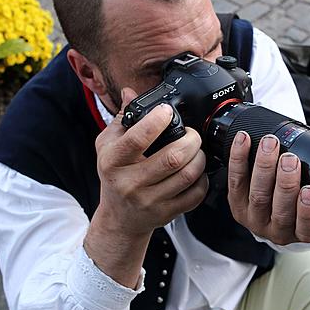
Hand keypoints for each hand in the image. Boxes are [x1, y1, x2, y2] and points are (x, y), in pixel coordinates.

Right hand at [92, 88, 208, 235]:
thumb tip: (130, 92)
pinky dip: (202, 180)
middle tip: (192, 134)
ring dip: (199, 158)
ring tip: (196, 150)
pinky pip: (194, 195)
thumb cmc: (115, 176)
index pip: (137, 139)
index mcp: (113, 161)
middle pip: (172, 158)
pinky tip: (197, 172)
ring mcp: (149, 200)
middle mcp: (130, 182)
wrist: (120, 218)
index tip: (166, 111)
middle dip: (190, 139)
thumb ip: (121, 118)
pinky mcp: (166, 213)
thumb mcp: (107, 145)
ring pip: (187, 175)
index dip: (157, 121)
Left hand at [227, 131, 309, 245]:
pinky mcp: (236, 204)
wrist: (277, 205)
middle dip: (285, 183)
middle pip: (279, 209)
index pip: (307, 228)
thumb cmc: (306, 200)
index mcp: (303, 232)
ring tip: (271, 144)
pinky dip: (239, 159)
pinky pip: (235, 181)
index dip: (308, 212)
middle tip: (291, 159)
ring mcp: (254, 219)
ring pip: (257, 195)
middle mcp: (278, 230)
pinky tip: (244, 140)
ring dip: (263, 168)